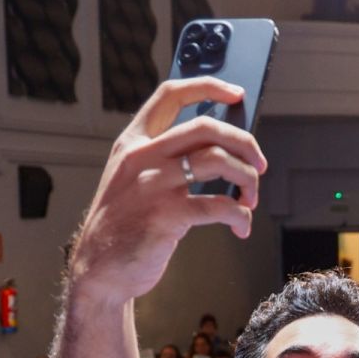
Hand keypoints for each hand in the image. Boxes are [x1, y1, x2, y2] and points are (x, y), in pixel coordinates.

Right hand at [65, 77, 267, 305]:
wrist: (99, 270)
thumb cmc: (123, 226)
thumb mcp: (131, 180)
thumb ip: (164, 160)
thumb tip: (222, 152)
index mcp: (132, 142)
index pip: (170, 96)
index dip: (208, 87)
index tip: (236, 93)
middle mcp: (141, 157)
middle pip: (206, 126)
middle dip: (244, 142)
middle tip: (259, 163)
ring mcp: (153, 184)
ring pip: (219, 161)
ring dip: (248, 179)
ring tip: (250, 198)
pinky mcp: (166, 215)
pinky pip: (220, 205)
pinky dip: (240, 215)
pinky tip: (241, 225)